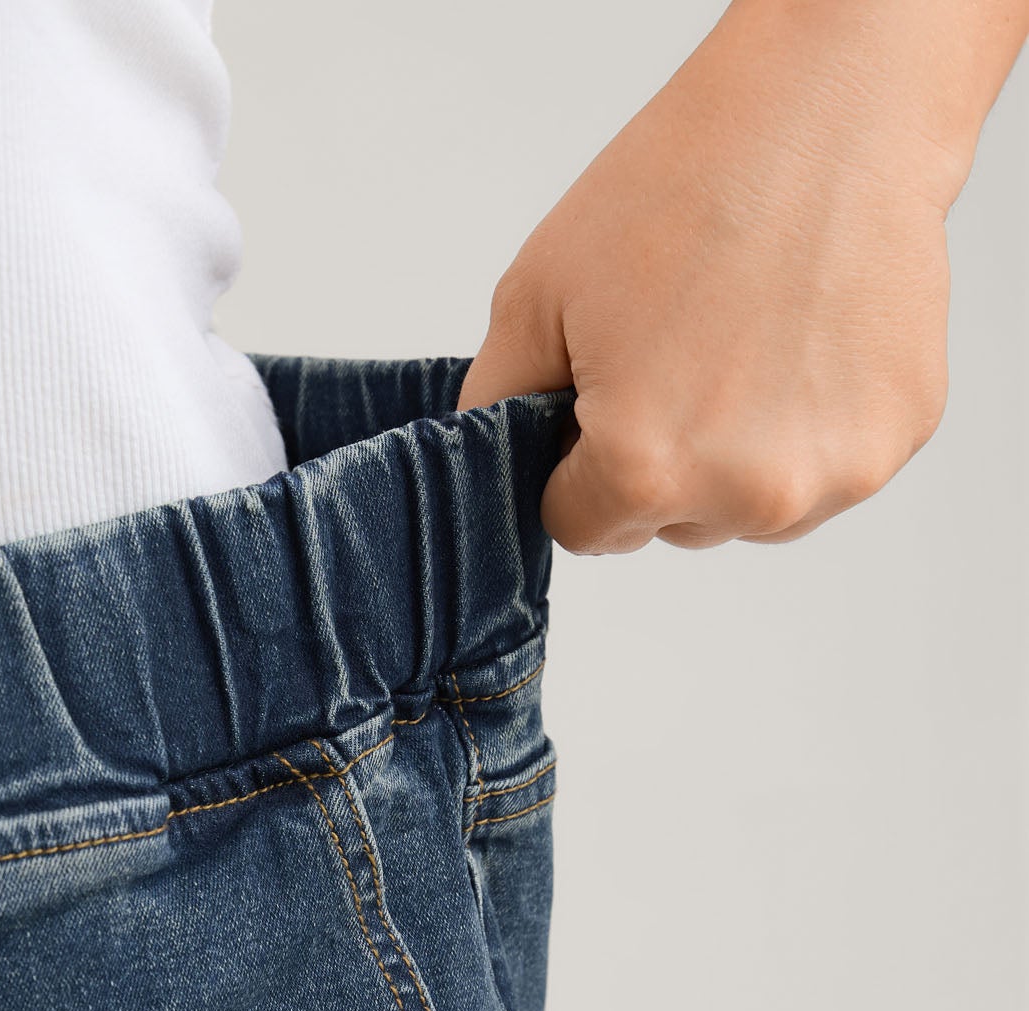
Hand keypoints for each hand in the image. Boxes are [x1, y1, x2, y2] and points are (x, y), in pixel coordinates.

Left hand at [457, 0, 1016, 553]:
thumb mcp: (533, 298)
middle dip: (654, 462)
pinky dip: (805, 425)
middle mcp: (744, 494)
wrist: (824, 113)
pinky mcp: (892, 441)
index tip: (595, 402)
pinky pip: (821, 470)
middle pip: (666, 526)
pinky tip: (798, 341)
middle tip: (673, 354)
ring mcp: (831, 475)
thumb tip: (489, 466)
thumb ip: (493, 407)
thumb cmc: (683, 186)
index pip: (579, 528)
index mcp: (646, 469)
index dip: (573, 465)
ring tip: (738, 344)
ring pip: (745, 510)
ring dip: (731, 456)